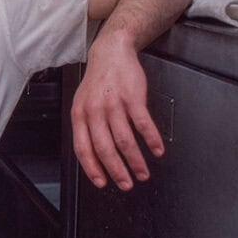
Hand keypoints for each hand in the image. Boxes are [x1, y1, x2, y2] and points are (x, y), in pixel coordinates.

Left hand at [70, 34, 163, 191]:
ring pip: (125, 140)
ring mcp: (114, 104)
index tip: (102, 183)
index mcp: (80, 115)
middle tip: (126, 184)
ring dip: (135, 161)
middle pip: (105, 148)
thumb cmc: (98, 82)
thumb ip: (86, 128)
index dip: (93, 168)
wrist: (111, 53)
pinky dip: (152, 140)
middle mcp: (95, 111)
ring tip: (142, 173)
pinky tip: (157, 150)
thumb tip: (93, 157)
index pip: (83, 148)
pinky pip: (143, 124)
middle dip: (117, 171)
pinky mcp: (133, 97)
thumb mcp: (83, 103)